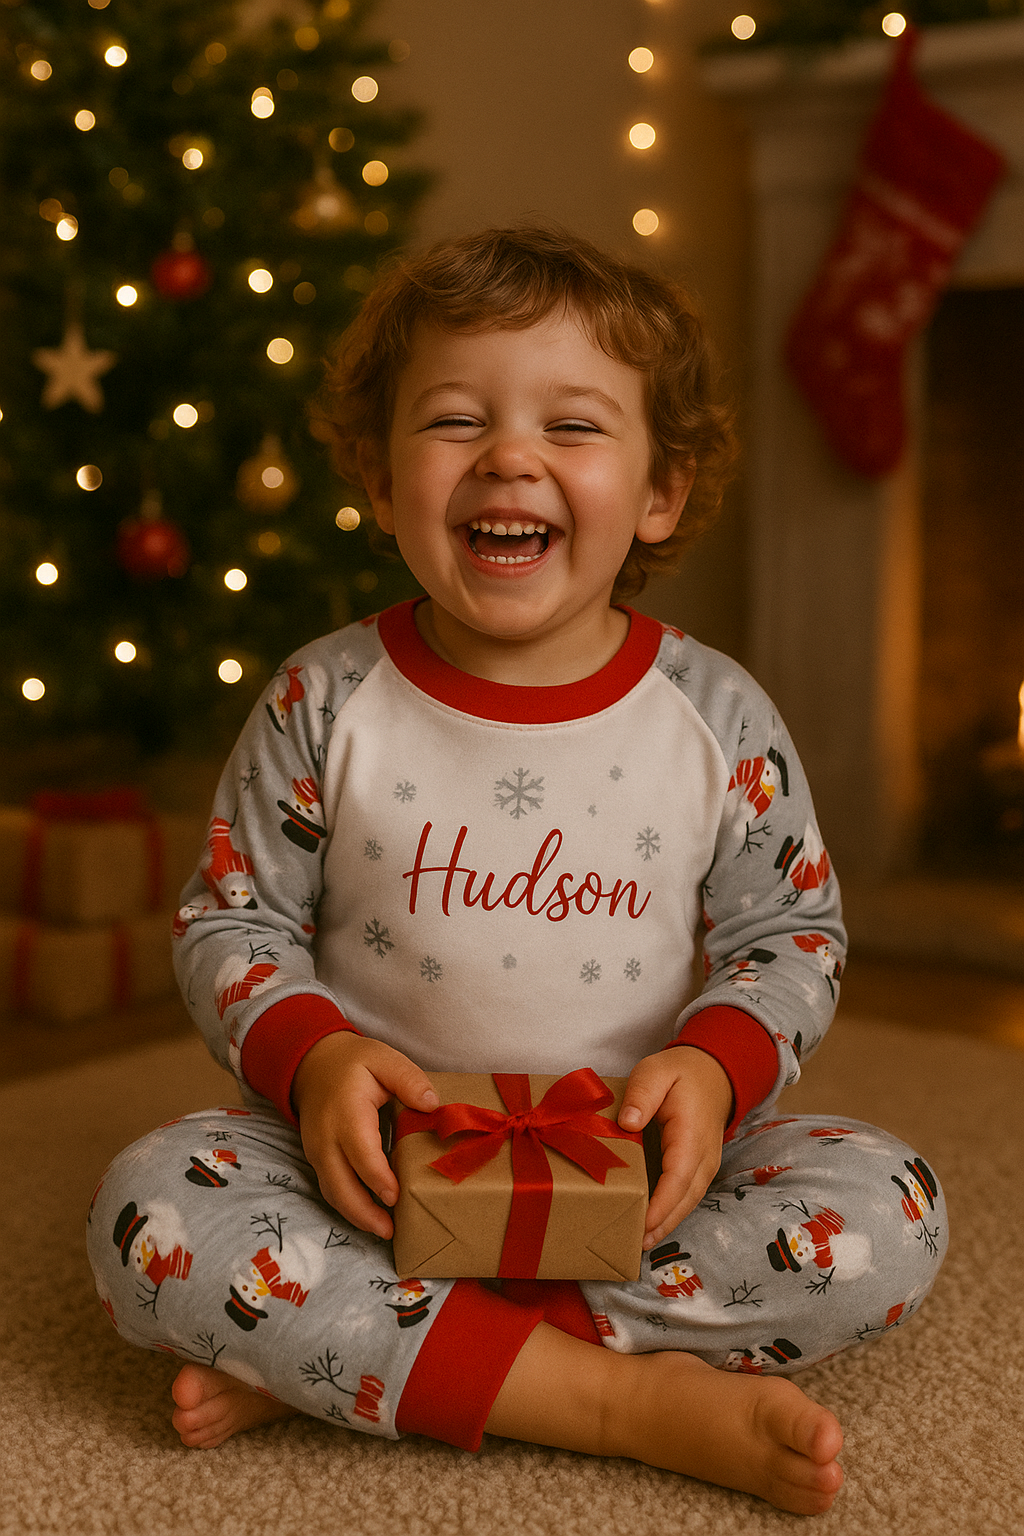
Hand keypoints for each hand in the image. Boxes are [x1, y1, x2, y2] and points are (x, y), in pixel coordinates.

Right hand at [291, 1031, 438, 1239]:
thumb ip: (408, 1079)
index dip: (378, 1178)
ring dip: (356, 1215)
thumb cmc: (353, 1063)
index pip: (361, 1153)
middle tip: (391, 1230)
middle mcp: (326, 1138)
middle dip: (364, 1212)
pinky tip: (369, 1215)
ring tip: (384, 1230)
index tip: (396, 1197)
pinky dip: (348, 1206)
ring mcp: (317, 1152)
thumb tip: (431, 1104)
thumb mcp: (383, 1059)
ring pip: (332, 1192)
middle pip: (340, 1185)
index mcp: (346, 1113)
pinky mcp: (317, 1160)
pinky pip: (330, 1188)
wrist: (312, 1065)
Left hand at [617, 1047, 732, 1249]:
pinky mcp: (701, 1167)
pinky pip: (688, 1195)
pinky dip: (672, 1212)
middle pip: (685, 1199)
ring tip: (640, 1243)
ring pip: (689, 1201)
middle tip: (633, 1245)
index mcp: (691, 1134)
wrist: (714, 1073)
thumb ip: (641, 1094)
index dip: (661, 1205)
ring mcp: (706, 1164)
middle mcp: (704, 1156)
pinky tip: (654, 1225)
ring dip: (667, 1224)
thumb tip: (628, 1122)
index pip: (677, 1178)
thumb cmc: (680, 1073)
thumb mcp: (655, 1071)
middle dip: (662, 1225)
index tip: (642, 1224)